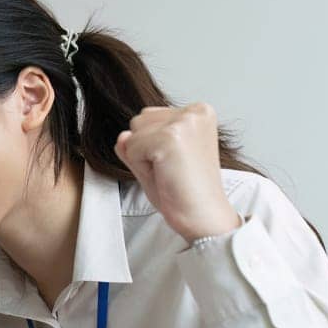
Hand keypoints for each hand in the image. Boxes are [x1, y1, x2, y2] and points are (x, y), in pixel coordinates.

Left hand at [114, 103, 240, 242]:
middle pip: (138, 122)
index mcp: (198, 111)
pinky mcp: (170, 137)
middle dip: (146, 150)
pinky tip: (165, 175)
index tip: (177, 162)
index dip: (152, 147)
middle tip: (172, 170)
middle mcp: (195, 111)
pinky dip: (140, 168)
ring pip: (132, 135)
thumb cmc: (186, 191)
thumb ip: (136, 143)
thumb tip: (123, 136)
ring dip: (142, 159)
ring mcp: (183, 122)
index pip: (148, 118)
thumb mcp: (157, 160)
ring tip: (169, 172)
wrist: (204, 216)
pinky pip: (130, 150)